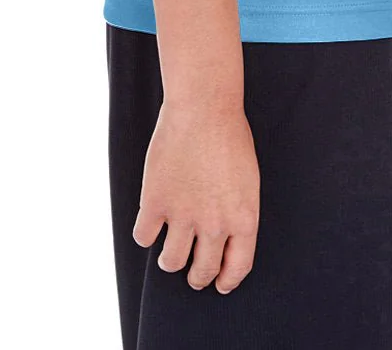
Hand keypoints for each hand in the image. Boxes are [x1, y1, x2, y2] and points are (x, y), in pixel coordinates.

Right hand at [132, 97, 260, 293]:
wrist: (204, 107)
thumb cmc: (230, 136)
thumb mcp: (248, 180)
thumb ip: (236, 213)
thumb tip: (224, 239)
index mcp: (243, 219)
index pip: (237, 268)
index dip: (226, 281)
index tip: (219, 284)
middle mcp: (214, 224)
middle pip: (202, 270)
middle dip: (197, 277)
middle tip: (192, 274)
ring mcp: (183, 215)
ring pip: (170, 261)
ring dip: (169, 260)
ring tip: (169, 253)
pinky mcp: (155, 202)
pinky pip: (144, 236)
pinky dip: (145, 233)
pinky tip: (150, 224)